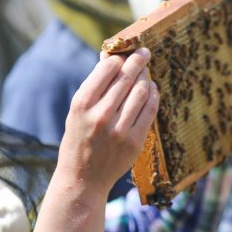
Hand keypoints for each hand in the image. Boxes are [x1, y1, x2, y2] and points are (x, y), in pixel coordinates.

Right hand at [58, 48, 158, 192]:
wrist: (83, 179)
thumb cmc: (78, 139)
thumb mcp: (77, 112)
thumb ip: (94, 86)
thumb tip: (109, 56)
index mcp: (82, 104)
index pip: (106, 69)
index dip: (118, 58)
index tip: (124, 53)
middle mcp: (100, 115)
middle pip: (126, 78)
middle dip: (138, 61)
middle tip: (145, 52)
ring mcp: (119, 130)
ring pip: (141, 92)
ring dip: (146, 77)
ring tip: (147, 72)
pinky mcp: (134, 142)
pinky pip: (149, 111)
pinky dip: (153, 96)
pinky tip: (152, 89)